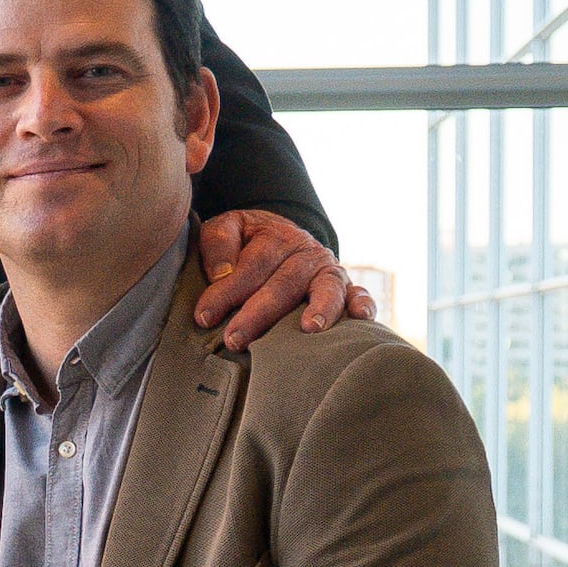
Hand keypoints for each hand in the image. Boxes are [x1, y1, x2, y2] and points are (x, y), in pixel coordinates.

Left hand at [197, 210, 368, 348]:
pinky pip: (358, 293)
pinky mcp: (344, 287)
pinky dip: (363, 303)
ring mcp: (328, 270)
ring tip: (308, 330)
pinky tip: (361, 318)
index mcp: (275, 237)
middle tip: (235, 339)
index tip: (204, 316)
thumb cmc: (247, 241)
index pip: (251, 266)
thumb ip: (218, 243)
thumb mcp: (228, 228)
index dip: (226, 290)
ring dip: (319, 308)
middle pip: (284, 282)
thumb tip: (222, 273)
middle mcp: (306, 252)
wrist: (282, 235)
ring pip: (326, 288)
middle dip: (259, 312)